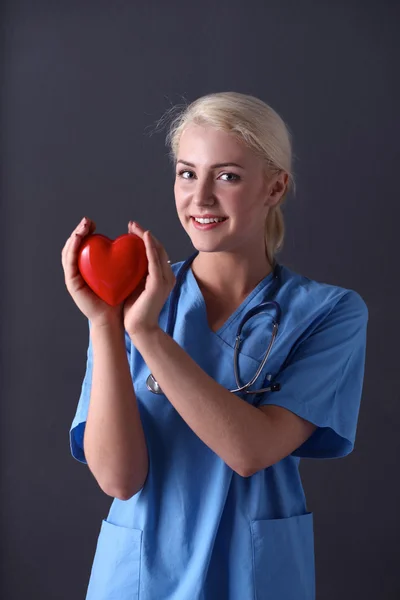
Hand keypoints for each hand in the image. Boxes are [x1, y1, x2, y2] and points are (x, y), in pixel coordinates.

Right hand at [61, 217, 122, 326]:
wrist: (114, 317)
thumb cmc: (120, 296)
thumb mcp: (122, 272)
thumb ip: (122, 258)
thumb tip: (133, 239)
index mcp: (87, 268)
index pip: (82, 246)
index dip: (85, 232)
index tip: (93, 223)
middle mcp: (77, 271)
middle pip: (73, 246)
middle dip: (79, 230)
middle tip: (87, 220)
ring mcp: (73, 277)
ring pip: (68, 251)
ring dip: (74, 236)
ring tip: (82, 227)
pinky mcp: (72, 283)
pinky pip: (69, 262)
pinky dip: (72, 248)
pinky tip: (78, 238)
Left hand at [123, 221, 175, 337]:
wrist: (140, 328)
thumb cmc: (134, 310)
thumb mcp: (134, 286)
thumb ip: (134, 274)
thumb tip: (123, 261)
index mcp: (162, 276)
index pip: (155, 252)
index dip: (145, 239)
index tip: (131, 230)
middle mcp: (167, 276)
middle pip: (158, 248)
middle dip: (145, 234)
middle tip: (131, 224)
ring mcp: (165, 279)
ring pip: (158, 251)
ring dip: (146, 236)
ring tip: (134, 227)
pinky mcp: (159, 283)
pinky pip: (155, 261)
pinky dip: (150, 247)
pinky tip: (143, 237)